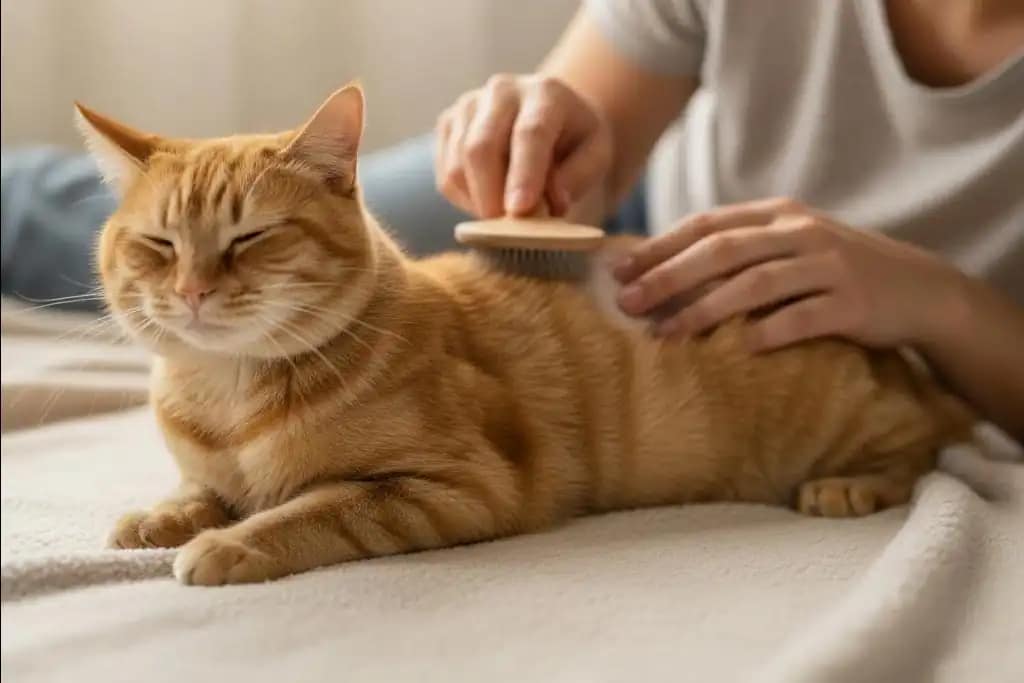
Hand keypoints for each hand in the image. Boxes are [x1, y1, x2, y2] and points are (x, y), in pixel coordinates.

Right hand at [434, 73, 612, 217]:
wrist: (548, 116)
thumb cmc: (575, 140)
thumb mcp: (596, 154)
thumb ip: (579, 176)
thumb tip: (554, 202)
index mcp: (545, 92)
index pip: (530, 134)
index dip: (524, 174)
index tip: (520, 211)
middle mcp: (501, 91)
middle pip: (481, 147)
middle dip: (491, 196)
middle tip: (506, 232)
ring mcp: (468, 105)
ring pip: (458, 166)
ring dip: (480, 203)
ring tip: (509, 217)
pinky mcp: (448, 125)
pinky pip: (447, 176)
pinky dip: (467, 200)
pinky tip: (492, 201)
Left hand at [613, 197, 966, 351]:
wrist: (918, 289)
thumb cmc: (834, 270)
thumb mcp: (789, 246)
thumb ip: (738, 250)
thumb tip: (661, 272)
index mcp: (777, 215)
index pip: (706, 224)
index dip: (659, 246)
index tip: (617, 270)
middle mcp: (800, 233)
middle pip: (722, 250)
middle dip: (668, 276)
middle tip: (627, 302)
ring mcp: (828, 266)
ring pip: (755, 284)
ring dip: (704, 309)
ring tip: (665, 334)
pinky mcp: (851, 304)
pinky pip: (801, 318)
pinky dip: (766, 333)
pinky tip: (736, 350)